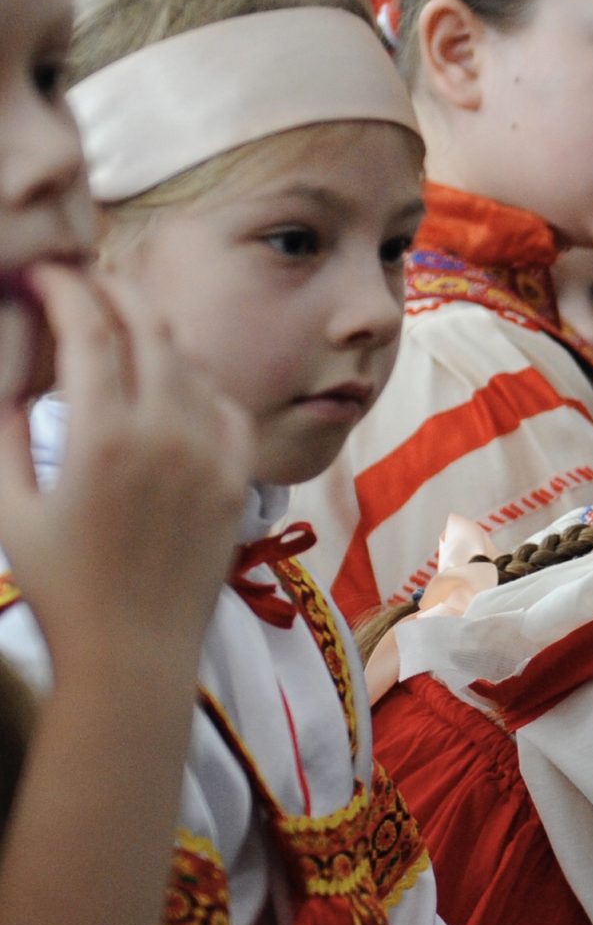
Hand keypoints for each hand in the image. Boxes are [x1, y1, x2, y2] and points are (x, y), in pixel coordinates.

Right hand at [0, 266, 248, 674]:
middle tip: (79, 278)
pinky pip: (224, 403)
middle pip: (148, 327)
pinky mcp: (237, 477)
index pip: (91, 328)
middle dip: (111, 289)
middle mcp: (167, 436)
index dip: (65, 287)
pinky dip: (193, 375)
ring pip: (190, 359)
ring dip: (152, 327)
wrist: (135, 651)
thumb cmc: (58, 585)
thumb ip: (2, 426)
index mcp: (103, 437)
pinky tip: (165, 375)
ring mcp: (211, 454)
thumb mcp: (7, 503)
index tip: (42, 273)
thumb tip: (7, 368)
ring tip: (115, 317)